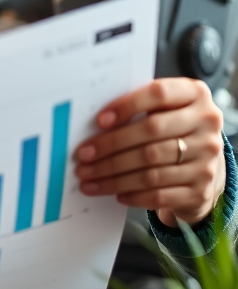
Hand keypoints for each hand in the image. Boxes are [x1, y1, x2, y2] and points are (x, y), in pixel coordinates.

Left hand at [74, 78, 225, 226]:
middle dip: (110, 146)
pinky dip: (132, 195)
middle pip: (151, 133)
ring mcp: (207, 159)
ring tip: (88, 178)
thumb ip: (138, 108)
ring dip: (113, 176)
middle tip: (83, 156)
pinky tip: (114, 193)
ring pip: (151, 168)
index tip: (99, 121)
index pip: (159, 93)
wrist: (205, 165)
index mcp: (195, 95)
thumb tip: (94, 123)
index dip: (126, 105)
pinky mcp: (200, 189)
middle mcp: (207, 125)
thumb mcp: (164, 109)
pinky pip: (159, 194)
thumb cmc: (172, 130)